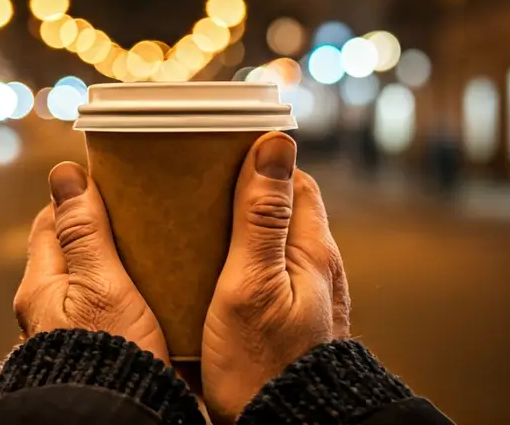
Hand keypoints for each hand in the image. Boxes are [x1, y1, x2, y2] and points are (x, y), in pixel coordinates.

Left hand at [13, 162, 169, 361]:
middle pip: (72, 252)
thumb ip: (84, 231)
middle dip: (102, 231)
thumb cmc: (108, 358)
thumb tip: (64, 175)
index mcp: (41, 287)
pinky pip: (108, 312)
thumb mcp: (102, 284)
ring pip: (91, 283)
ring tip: (154, 253)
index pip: (51, 221)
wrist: (116, 420)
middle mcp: (48, 310)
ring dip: (118, 266)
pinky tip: (156, 296)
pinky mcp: (95, 352)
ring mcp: (71, 333)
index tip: (108, 182)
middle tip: (139, 215)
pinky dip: (128, 296)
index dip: (79, 197)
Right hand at [201, 133, 350, 423]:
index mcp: (312, 251)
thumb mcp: (250, 284)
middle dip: (242, 194)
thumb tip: (275, 144)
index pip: (293, 180)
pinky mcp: (289, 325)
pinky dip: (236, 267)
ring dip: (237, 233)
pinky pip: (263, 278)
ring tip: (192, 231)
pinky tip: (206, 279)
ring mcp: (306, 299)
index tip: (217, 151)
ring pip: (270, 246)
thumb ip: (261, 216)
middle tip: (195, 188)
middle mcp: (317, 270)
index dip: (258, 161)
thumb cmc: (264, 366)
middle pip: (281, 211)